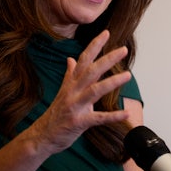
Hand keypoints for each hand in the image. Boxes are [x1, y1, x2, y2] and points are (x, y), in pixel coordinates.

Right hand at [25, 30, 130, 154]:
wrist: (42, 136)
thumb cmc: (56, 113)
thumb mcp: (63, 91)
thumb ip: (70, 74)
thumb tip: (71, 58)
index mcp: (71, 83)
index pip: (83, 59)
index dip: (94, 45)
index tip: (106, 33)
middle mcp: (73, 92)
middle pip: (91, 71)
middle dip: (107, 59)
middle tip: (124, 50)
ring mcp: (75, 106)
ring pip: (95, 91)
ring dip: (112, 82)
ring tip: (128, 75)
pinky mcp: (78, 122)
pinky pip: (98, 118)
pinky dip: (113, 116)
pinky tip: (126, 113)